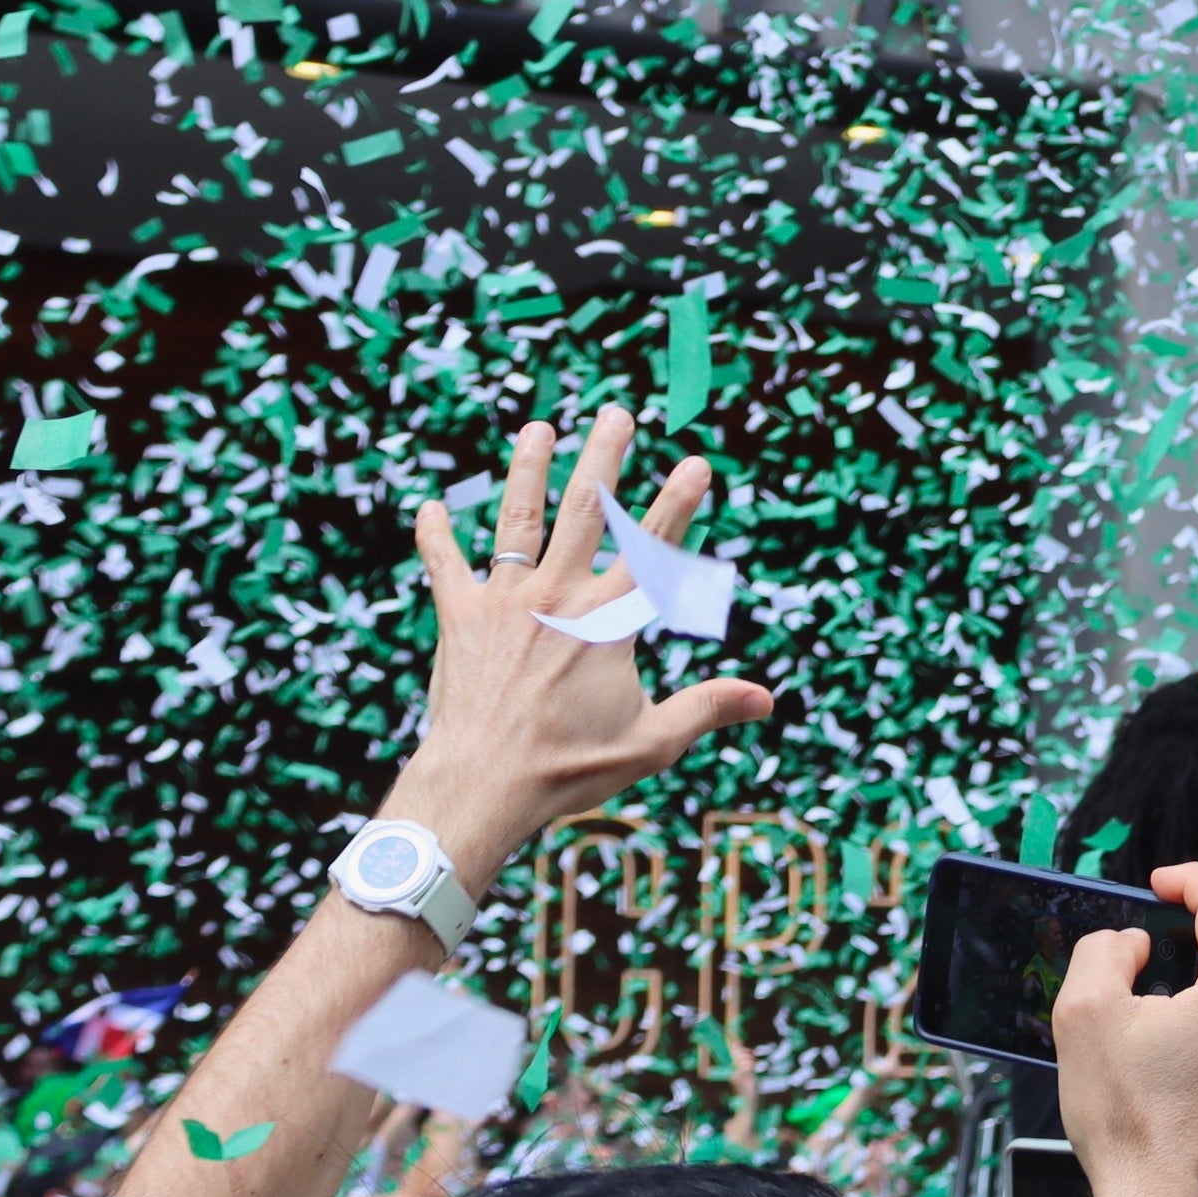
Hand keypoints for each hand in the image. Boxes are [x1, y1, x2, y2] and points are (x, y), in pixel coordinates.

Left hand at [388, 411, 783, 876]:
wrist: (482, 784)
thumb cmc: (568, 768)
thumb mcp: (651, 743)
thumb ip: (707, 708)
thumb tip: (767, 699)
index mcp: (609, 620)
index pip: (653, 547)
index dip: (678, 502)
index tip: (696, 462)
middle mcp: (559, 595)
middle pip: (586, 509)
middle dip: (605, 456)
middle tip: (616, 412)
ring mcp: (506, 601)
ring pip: (519, 519)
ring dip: (529, 469)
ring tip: (538, 428)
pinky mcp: (461, 618)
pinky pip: (446, 567)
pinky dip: (437, 537)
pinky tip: (430, 508)